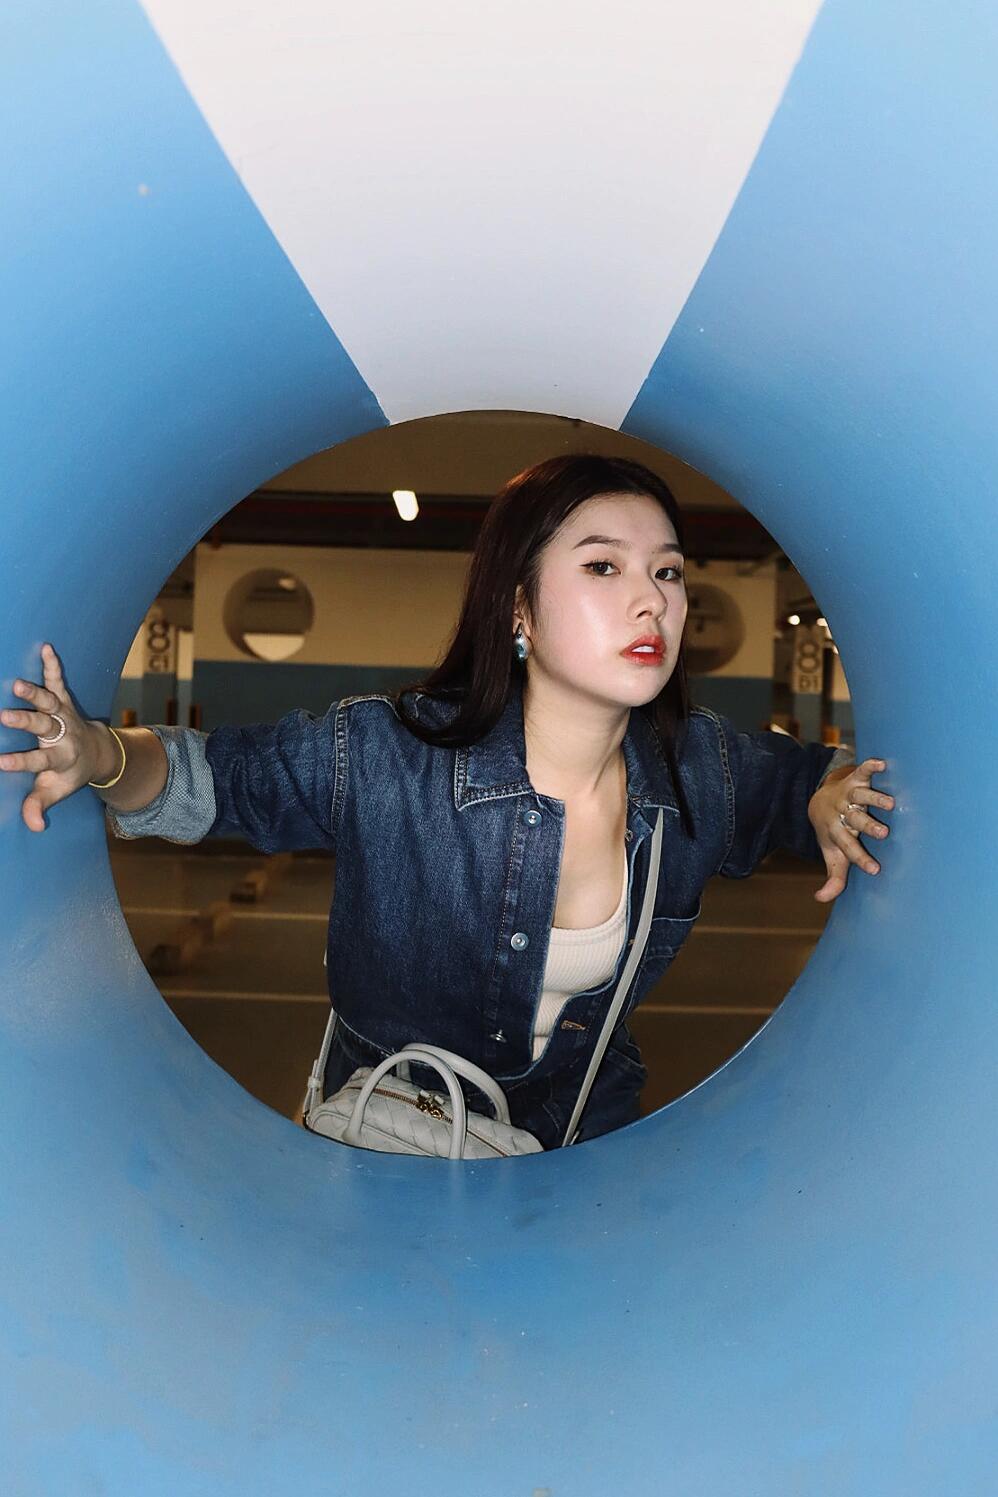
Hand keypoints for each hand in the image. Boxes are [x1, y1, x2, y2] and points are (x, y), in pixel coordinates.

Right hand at [0, 643, 108, 831]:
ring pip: (50, 702)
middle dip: (25, 721)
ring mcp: (65, 714)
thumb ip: (41, 805)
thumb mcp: (57, 791)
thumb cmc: (70, 773)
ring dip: (35, 693)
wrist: (99, 752)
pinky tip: (47, 647)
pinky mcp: (65, 699)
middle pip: (43, 726)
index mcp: (60, 758)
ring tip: (17, 684)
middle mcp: (63, 734)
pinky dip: (53, 665)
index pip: (38, 761)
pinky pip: (59, 681)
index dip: (21, 762)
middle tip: (3, 716)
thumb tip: (33, 826)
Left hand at [807, 757, 894, 903]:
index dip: (860, 858)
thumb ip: (833, 877)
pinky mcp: (855, 779)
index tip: (876, 869)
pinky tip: (881, 764)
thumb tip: (822, 899)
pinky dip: (870, 766)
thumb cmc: (833, 833)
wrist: (818, 802)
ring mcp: (849, 795)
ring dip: (874, 799)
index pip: (849, 848)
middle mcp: (842, 813)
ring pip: (861, 797)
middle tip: (883, 833)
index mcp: (837, 833)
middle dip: (868, 826)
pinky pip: (862, 771)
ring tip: (891, 804)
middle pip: (855, 820)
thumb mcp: (832, 854)